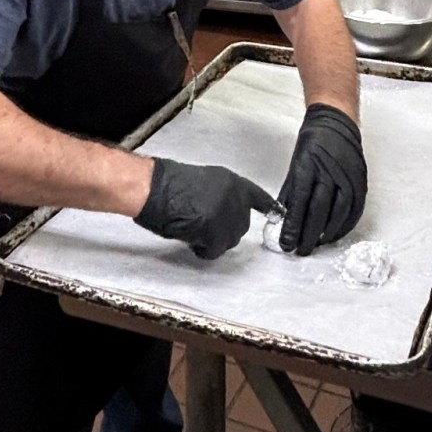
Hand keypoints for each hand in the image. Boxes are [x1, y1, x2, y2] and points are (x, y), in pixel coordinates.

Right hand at [135, 158, 274, 259]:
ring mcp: (228, 214)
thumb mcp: (202, 181)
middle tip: (202, 226)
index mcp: (232, 182)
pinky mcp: (216, 231)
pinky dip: (203, 250)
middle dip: (225, 230)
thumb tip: (222, 211)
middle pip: (242, 225)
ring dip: (213, 241)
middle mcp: (235, 197)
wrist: (153, 188)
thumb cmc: (167, 183)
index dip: (267, 207)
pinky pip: (215, 250)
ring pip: (230, 240)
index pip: (258, 197)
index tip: (278, 214)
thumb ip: (220, 195)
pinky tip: (190, 240)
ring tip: (192, 231)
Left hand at [279, 104, 366, 254]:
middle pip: (319, 210)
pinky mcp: (360, 179)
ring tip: (317, 244)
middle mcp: (330, 171)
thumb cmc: (312, 143)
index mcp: (308, 166)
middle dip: (309, 234)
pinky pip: (355, 208)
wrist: (336, 122)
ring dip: (328, 233)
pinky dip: (345, 224)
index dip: (293, 226)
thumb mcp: (295, 165)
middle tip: (301, 250)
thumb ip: (290, 193)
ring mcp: (348, 176)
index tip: (286, 243)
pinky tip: (336, 234)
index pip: (300, 202)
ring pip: (339, 212)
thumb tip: (282, 220)